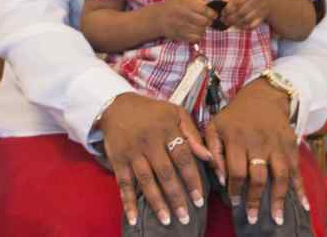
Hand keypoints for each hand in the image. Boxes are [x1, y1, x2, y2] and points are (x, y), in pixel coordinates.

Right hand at [100, 93, 212, 226]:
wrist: (118, 106)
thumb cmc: (153, 112)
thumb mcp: (176, 113)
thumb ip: (193, 134)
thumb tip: (208, 157)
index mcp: (167, 129)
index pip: (182, 157)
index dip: (192, 179)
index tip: (200, 200)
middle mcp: (150, 141)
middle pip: (165, 173)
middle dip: (176, 197)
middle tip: (186, 218)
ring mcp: (132, 152)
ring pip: (146, 180)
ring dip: (156, 202)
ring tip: (167, 220)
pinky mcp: (118, 160)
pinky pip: (123, 183)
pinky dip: (127, 202)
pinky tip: (133, 219)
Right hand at [158, 0, 215, 42]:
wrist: (159, 18)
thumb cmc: (174, 6)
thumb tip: (210, 4)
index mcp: (186, 5)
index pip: (205, 10)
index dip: (212, 13)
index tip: (213, 14)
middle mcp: (184, 16)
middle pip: (205, 21)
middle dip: (208, 21)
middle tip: (207, 19)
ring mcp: (182, 27)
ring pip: (201, 31)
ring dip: (203, 28)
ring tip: (200, 25)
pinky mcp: (181, 36)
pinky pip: (195, 38)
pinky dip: (198, 35)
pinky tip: (195, 31)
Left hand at [203, 79, 307, 225]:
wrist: (264, 96)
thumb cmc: (235, 116)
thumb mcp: (215, 126)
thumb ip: (212, 151)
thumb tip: (220, 179)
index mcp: (237, 138)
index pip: (237, 171)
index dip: (235, 190)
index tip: (235, 204)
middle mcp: (258, 142)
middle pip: (259, 176)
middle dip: (255, 200)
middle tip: (253, 218)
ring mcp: (277, 143)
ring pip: (280, 175)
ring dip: (279, 198)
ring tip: (277, 218)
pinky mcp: (291, 144)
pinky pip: (296, 169)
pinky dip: (300, 188)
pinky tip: (303, 205)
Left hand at [221, 0, 275, 28]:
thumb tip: (223, 0)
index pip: (237, 2)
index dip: (228, 9)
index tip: (223, 12)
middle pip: (241, 12)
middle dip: (230, 18)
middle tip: (223, 19)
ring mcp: (261, 8)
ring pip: (246, 20)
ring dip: (236, 23)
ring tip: (229, 22)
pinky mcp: (263, 16)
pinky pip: (253, 25)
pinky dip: (244, 27)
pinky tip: (238, 24)